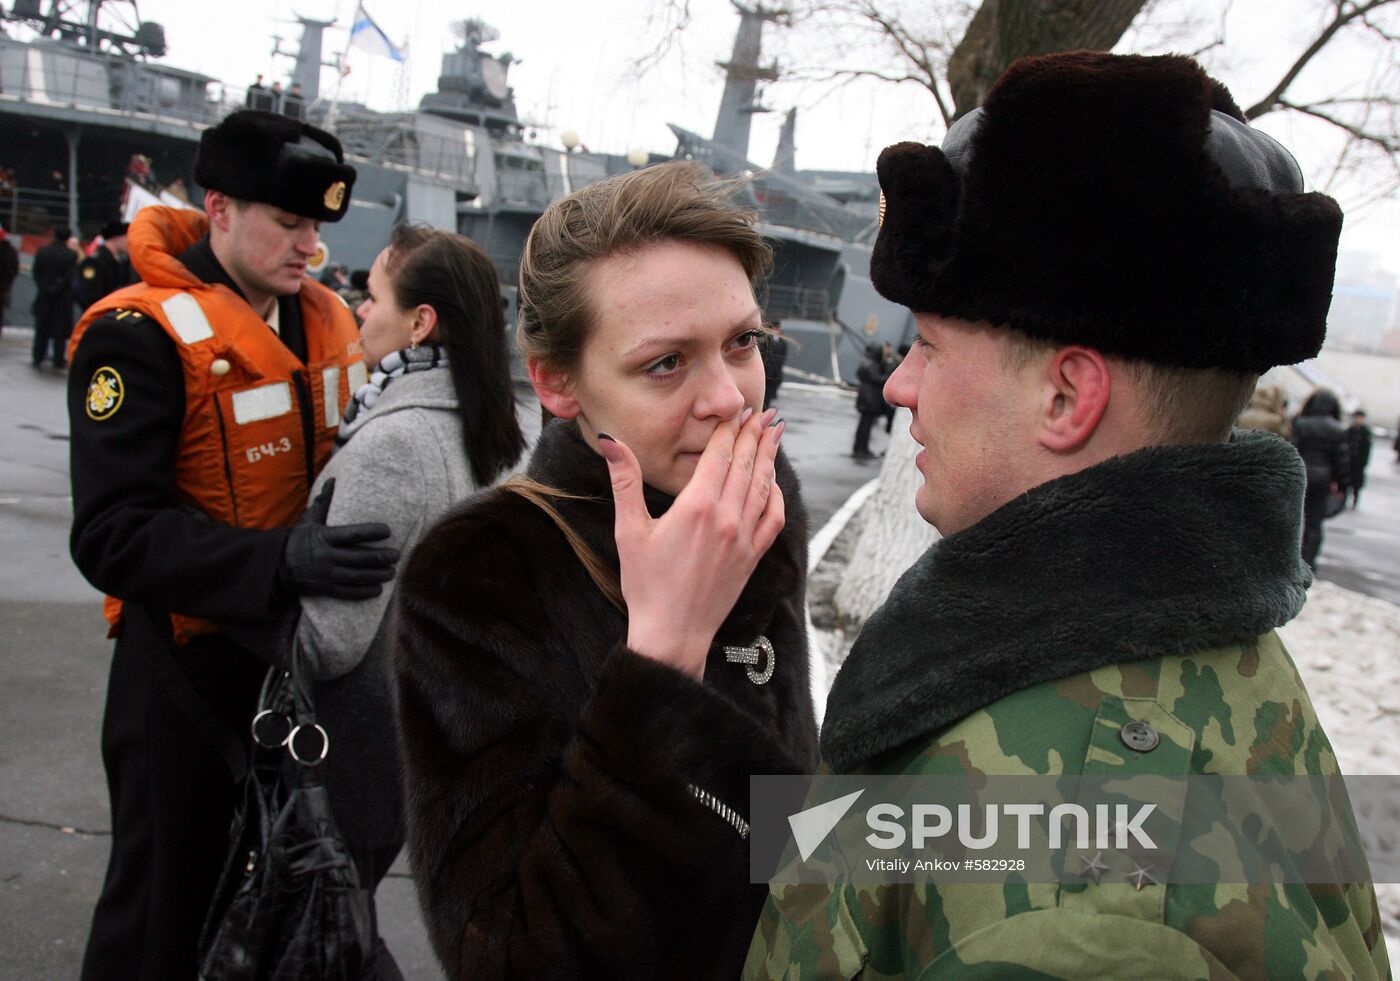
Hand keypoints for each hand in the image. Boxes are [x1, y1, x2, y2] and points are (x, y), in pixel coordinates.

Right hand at [280, 478, 399, 599]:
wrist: (277, 566)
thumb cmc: (298, 540)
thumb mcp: (309, 521)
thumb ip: (324, 503)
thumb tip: (332, 480)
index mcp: (324, 537)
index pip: (352, 534)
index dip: (371, 532)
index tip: (388, 531)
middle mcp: (327, 556)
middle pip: (359, 557)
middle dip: (381, 557)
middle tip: (396, 555)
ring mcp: (327, 574)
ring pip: (357, 576)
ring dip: (377, 575)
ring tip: (392, 572)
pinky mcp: (326, 589)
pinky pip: (348, 592)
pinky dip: (364, 592)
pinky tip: (378, 589)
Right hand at [600, 407, 785, 678]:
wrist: (672, 633)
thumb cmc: (646, 585)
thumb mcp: (629, 531)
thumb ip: (624, 482)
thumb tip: (609, 441)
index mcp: (696, 507)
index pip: (719, 455)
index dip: (730, 429)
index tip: (739, 410)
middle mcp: (726, 518)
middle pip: (745, 465)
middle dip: (755, 435)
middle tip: (764, 412)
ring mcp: (744, 538)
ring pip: (763, 486)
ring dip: (769, 457)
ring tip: (775, 434)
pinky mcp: (752, 557)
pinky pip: (773, 518)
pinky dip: (777, 495)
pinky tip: (774, 482)